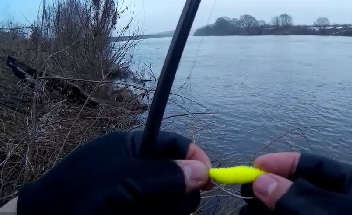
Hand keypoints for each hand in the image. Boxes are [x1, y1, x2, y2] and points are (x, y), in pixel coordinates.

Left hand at [17, 131, 210, 214]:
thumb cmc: (79, 194)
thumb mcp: (123, 179)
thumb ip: (164, 175)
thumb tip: (203, 173)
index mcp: (135, 148)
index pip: (175, 145)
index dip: (195, 157)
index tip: (209, 178)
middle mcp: (141, 171)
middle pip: (181, 178)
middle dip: (176, 194)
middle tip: (157, 204)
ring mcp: (140, 197)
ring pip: (174, 204)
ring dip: (164, 211)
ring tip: (136, 213)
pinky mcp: (140, 213)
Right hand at [241, 153, 351, 214]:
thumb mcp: (331, 213)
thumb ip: (297, 197)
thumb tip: (262, 180)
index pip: (315, 167)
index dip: (284, 164)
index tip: (254, 166)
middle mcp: (341, 207)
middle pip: (299, 192)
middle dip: (271, 193)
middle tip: (246, 196)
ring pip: (292, 214)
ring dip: (268, 213)